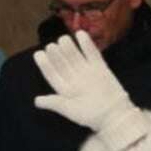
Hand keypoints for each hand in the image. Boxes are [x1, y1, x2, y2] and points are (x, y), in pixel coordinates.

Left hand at [32, 31, 147, 150]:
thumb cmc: (90, 115)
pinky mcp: (101, 68)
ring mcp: (87, 73)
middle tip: (51, 45)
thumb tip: (36, 101)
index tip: (38, 54)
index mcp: (65, 90)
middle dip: (56, 54)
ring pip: (76, 57)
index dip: (45, 65)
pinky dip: (87, 45)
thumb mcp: (69, 110)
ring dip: (69, 48)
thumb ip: (54, 102)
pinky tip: (80, 34)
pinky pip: (93, 54)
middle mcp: (75, 80)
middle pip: (63, 64)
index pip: (53, 74)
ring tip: (62, 39)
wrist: (113, 114)